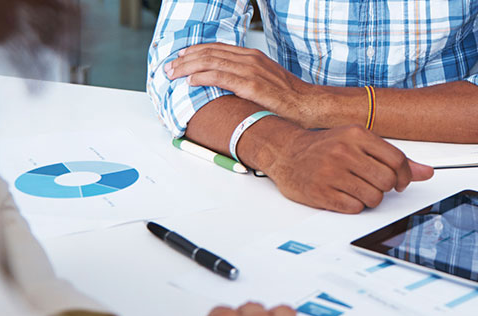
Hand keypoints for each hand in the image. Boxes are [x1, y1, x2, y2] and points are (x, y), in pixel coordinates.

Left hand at [167, 43, 326, 126]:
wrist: (309, 105)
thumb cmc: (288, 98)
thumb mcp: (266, 81)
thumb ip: (246, 78)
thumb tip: (227, 86)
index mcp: (252, 56)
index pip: (217, 48)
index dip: (195, 51)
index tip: (180, 57)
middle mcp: (250, 59)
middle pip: (210, 53)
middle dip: (185, 59)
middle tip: (169, 67)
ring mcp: (251, 71)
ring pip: (211, 62)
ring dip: (188, 67)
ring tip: (173, 74)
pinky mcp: (252, 85)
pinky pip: (222, 77)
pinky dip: (203, 77)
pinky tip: (191, 81)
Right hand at [257, 125, 433, 213]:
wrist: (285, 152)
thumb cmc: (324, 147)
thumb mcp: (358, 142)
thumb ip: (392, 157)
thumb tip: (426, 172)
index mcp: (357, 134)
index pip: (397, 160)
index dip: (404, 176)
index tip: (399, 181)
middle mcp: (344, 151)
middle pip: (387, 181)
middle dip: (384, 188)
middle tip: (372, 183)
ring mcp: (332, 172)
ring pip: (374, 198)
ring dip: (369, 198)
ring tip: (355, 189)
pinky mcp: (322, 193)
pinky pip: (355, 208)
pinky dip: (353, 206)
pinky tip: (343, 195)